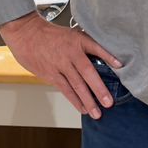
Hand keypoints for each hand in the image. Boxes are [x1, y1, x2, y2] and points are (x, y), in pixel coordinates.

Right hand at [0, 12, 122, 118]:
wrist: (27, 33)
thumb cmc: (51, 35)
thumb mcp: (71, 34)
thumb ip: (85, 45)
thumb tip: (103, 58)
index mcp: (77, 40)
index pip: (96, 47)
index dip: (108, 56)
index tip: (120, 65)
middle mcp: (71, 53)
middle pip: (87, 73)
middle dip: (99, 89)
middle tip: (108, 102)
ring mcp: (60, 65)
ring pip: (76, 85)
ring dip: (87, 100)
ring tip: (97, 113)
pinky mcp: (51, 74)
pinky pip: (65, 89)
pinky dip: (74, 100)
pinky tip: (82, 108)